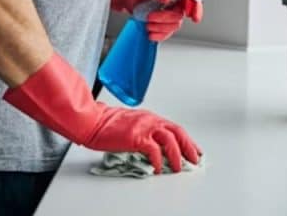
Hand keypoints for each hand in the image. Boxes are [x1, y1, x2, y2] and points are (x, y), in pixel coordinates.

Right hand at [4, 53, 200, 172]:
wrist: (91, 121)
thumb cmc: (107, 124)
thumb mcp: (131, 123)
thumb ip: (145, 130)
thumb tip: (155, 145)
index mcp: (151, 118)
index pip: (175, 128)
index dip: (187, 140)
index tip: (194, 150)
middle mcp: (150, 120)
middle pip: (177, 133)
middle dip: (189, 147)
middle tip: (194, 160)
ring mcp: (144, 128)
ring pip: (170, 141)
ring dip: (177, 156)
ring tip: (178, 168)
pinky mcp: (135, 137)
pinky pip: (153, 151)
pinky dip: (159, 160)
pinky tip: (158, 168)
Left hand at [143, 0, 205, 41]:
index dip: (196, 8)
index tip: (192, 16)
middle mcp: (176, 3)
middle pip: (180, 16)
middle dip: (165, 18)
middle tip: (151, 16)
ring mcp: (170, 15)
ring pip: (174, 26)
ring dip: (160, 27)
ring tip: (147, 22)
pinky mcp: (164, 25)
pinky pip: (167, 34)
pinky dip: (158, 35)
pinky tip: (150, 33)